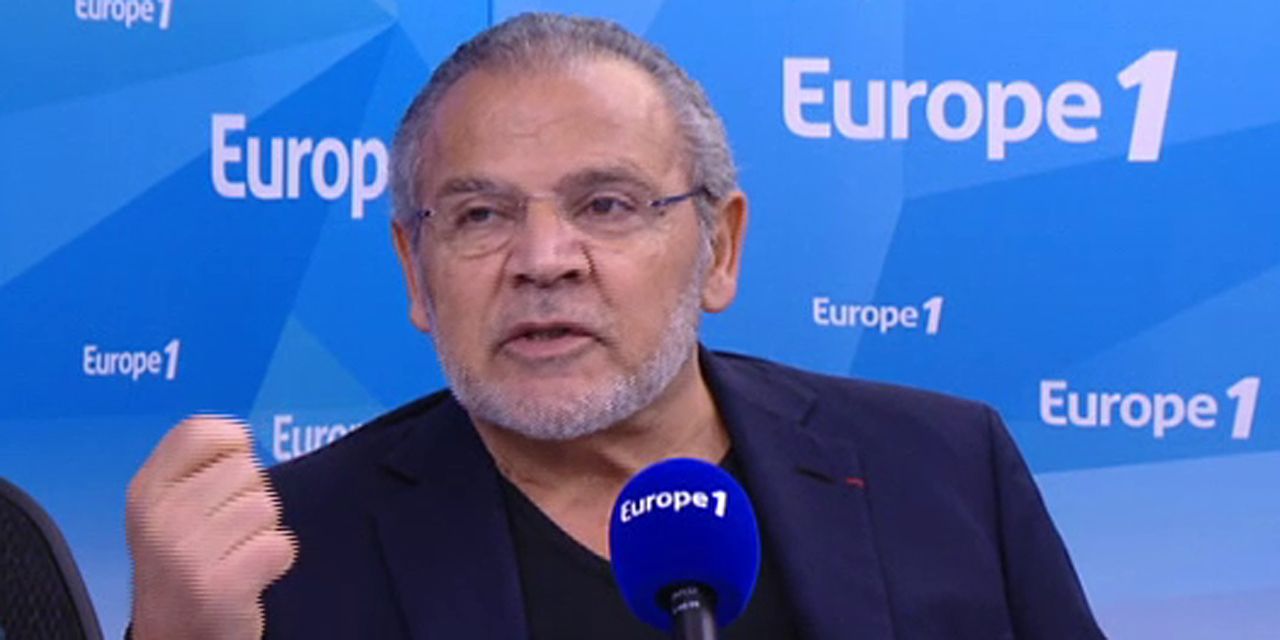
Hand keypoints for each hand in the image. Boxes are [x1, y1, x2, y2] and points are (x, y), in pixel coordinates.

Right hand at [127, 415, 295, 639]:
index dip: (232, 448)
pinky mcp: (220, 586)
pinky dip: (275, 561)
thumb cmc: (184, 565)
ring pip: (267, 507)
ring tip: (234, 555)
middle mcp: (160, 517)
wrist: (174, 635)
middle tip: (225, 534)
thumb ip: (196, 466)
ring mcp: (186, 553)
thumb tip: (243, 435)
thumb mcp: (166, 508)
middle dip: (249, 498)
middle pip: (247, 468)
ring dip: (262, 532)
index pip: (203, 430)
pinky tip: (249, 576)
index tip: (224, 482)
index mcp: (146, 490)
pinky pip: (281, 546)